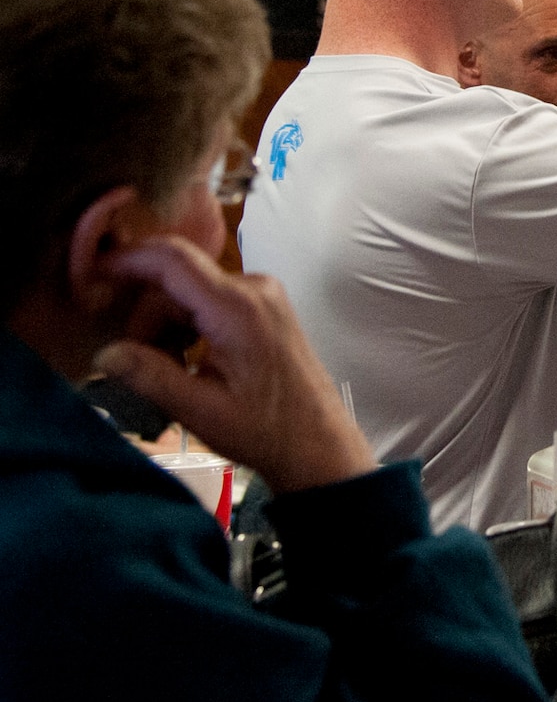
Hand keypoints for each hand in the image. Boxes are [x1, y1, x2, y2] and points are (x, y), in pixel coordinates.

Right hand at [92, 236, 374, 494]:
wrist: (319, 443)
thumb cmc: (267, 430)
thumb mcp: (199, 409)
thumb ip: (149, 375)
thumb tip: (104, 354)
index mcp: (237, 307)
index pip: (171, 258)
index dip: (126, 261)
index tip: (92, 277)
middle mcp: (254, 288)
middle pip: (175, 280)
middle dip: (146, 319)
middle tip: (142, 365)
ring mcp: (263, 295)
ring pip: (188, 292)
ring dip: (166, 327)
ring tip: (174, 372)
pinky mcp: (264, 307)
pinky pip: (209, 301)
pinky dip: (188, 327)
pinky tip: (189, 363)